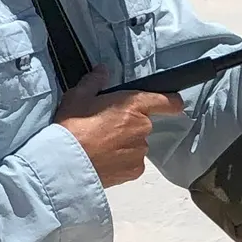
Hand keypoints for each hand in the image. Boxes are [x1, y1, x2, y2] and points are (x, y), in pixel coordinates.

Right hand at [55, 68, 175, 188]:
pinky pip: (132, 161)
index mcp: (133, 104)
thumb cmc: (72, 128)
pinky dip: (122, 160)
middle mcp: (142, 127)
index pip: (165, 101)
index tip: (174, 103)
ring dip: (125, 143)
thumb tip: (103, 71)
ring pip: (137, 143)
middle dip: (128, 124)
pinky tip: (104, 159)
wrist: (66, 164)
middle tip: (105, 128)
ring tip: (101, 146)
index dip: (171, 101)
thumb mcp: (78, 97)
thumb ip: (94, 82)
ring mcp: (140, 150)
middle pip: (143, 123)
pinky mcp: (135, 170)